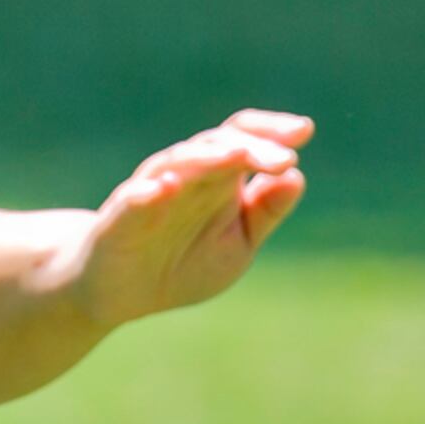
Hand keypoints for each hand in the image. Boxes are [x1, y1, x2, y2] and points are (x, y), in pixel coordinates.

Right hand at [71, 110, 313, 328]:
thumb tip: (297, 176)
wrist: (119, 293)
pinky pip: (133, 199)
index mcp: (217, 177)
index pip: (243, 137)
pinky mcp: (121, 218)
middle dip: (252, 147)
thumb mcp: (237, 244)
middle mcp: (186, 175)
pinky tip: (164, 188)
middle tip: (284, 158)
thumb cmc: (182, 262)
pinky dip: (147, 192)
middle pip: (218, 144)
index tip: (304, 131)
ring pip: (179, 162)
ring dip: (208, 157)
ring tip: (237, 155)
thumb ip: (264, 213)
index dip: (271, 130)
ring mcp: (152, 192)